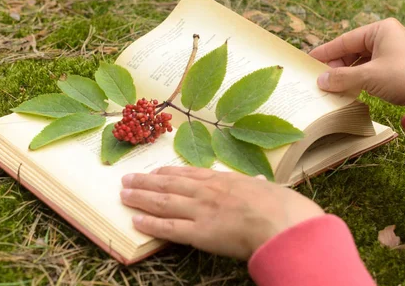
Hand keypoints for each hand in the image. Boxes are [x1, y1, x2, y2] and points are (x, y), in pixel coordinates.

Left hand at [120, 166, 323, 259]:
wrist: (281, 222)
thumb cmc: (280, 206)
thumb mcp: (267, 188)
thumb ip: (258, 186)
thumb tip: (261, 182)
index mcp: (222, 180)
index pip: (188, 174)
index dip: (167, 173)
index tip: (154, 172)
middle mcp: (206, 191)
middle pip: (168, 184)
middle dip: (145, 182)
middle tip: (126, 179)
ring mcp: (200, 210)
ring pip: (162, 202)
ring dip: (140, 198)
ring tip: (123, 194)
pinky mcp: (198, 232)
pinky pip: (168, 228)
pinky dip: (150, 224)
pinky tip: (135, 220)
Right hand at [309, 18, 404, 106]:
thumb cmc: (403, 78)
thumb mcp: (367, 77)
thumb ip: (340, 77)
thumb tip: (320, 81)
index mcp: (381, 29)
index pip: (345, 40)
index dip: (325, 52)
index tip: (309, 60)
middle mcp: (388, 36)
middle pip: (353, 49)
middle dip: (337, 65)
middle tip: (321, 78)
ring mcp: (394, 51)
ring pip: (361, 60)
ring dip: (347, 73)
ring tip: (333, 85)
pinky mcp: (399, 66)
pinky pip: (371, 68)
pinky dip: (359, 78)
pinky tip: (350, 88)